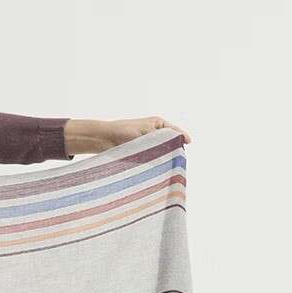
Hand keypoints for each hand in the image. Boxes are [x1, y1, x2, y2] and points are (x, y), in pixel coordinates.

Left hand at [63, 116, 191, 155]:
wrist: (103, 139)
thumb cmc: (123, 132)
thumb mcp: (146, 133)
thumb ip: (162, 139)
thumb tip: (177, 144)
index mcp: (158, 123)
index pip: (176, 131)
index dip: (182, 138)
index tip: (187, 145)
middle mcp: (155, 133)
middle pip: (171, 143)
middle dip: (174, 151)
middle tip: (178, 161)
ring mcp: (149, 144)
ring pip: (162, 152)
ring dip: (164, 159)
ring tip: (169, 166)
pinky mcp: (142, 153)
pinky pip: (153, 159)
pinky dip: (156, 163)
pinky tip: (158, 169)